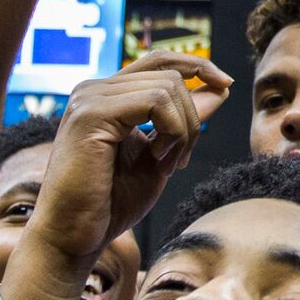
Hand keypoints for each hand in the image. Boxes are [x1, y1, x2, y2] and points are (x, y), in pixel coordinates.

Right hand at [11, 53, 231, 299]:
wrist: (73, 237)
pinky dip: (172, 131)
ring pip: (168, 87)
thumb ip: (184, 122)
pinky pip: (156, 101)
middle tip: (180, 161)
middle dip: (191, 118)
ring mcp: (90, 98)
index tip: (226, 84)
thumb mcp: (160, 156)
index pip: (158, 62)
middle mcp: (93, 89)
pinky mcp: (91, 114)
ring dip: (183, 129)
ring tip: (167, 164)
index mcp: (106, 97)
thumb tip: (221, 88)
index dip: (196, 66)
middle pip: (170, 75)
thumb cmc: (110, 205)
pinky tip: (159, 160)